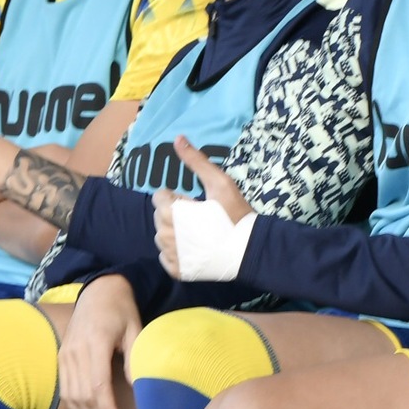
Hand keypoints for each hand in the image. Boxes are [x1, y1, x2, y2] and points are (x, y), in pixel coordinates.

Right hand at [55, 276, 142, 408]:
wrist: (98, 292)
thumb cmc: (121, 311)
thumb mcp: (135, 331)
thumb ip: (134, 359)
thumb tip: (138, 389)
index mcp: (97, 342)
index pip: (98, 385)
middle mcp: (77, 350)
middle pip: (83, 394)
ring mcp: (66, 354)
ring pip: (71, 394)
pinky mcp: (61, 357)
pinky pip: (64, 388)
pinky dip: (75, 404)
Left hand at [152, 138, 256, 276]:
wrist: (249, 250)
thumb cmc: (234, 214)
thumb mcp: (219, 182)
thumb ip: (195, 160)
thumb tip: (177, 138)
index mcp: (170, 213)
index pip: (159, 197)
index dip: (178, 198)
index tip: (196, 203)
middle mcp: (164, 235)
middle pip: (159, 217)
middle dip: (175, 214)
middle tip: (201, 218)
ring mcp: (170, 256)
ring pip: (162, 237)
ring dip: (175, 232)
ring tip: (200, 233)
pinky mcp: (177, 271)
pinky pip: (166, 257)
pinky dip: (177, 252)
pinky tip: (195, 249)